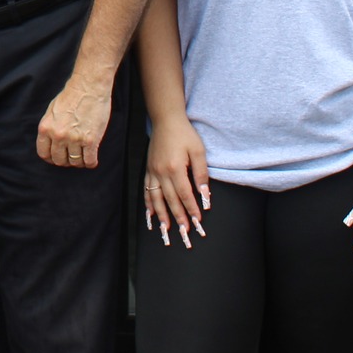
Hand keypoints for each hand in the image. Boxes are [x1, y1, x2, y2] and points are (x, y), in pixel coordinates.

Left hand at [36, 76, 110, 168]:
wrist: (89, 86)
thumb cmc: (71, 96)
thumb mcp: (51, 111)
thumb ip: (49, 128)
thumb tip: (51, 143)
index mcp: (45, 128)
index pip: (44, 154)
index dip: (51, 158)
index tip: (58, 157)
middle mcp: (58, 135)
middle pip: (59, 160)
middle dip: (66, 160)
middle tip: (72, 155)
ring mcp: (74, 139)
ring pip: (75, 163)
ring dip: (79, 161)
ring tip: (83, 154)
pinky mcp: (91, 141)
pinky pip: (89, 161)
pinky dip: (91, 162)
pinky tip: (92, 157)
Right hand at [143, 115, 208, 247]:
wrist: (166, 120)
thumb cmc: (184, 134)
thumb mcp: (198, 151)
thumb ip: (201, 173)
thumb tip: (205, 195)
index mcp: (175, 168)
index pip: (185, 195)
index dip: (191, 209)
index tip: (197, 222)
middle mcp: (161, 172)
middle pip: (171, 200)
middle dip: (178, 217)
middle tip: (184, 232)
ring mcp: (152, 171)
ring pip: (156, 198)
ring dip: (162, 215)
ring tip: (166, 229)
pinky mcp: (148, 169)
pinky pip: (147, 189)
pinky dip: (148, 203)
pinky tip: (151, 213)